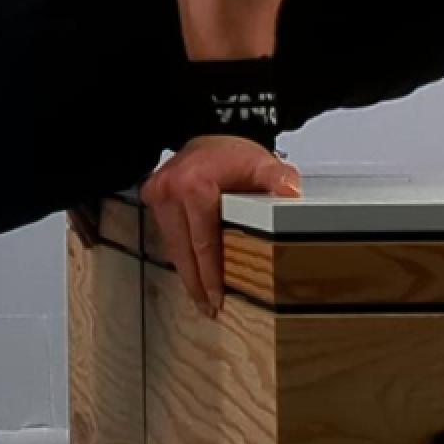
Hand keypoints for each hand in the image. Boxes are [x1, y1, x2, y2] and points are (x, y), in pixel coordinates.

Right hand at [137, 135, 302, 318]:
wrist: (209, 135)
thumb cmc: (232, 153)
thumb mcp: (261, 163)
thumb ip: (277, 178)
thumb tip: (291, 192)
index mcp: (193, 185)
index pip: (203, 242)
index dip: (210, 274)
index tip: (217, 298)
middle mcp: (169, 191)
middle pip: (183, 250)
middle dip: (195, 283)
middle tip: (208, 309)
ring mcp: (157, 195)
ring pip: (172, 246)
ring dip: (186, 272)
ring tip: (201, 298)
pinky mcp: (152, 198)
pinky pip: (168, 235)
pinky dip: (181, 255)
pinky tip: (191, 272)